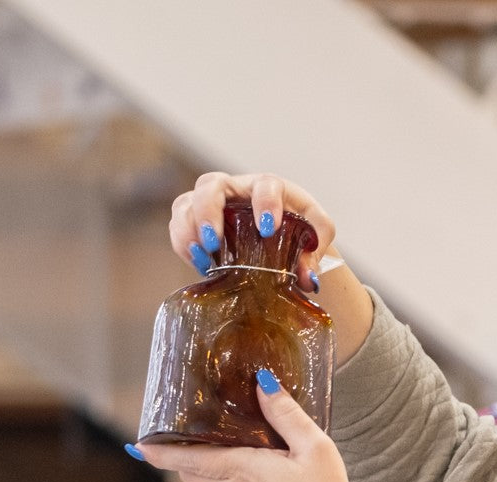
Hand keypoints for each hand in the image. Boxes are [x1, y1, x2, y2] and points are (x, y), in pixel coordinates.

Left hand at [137, 373, 379, 481]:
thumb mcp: (315, 449)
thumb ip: (287, 415)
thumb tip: (263, 384)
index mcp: (243, 470)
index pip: (189, 459)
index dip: (160, 452)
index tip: (137, 445)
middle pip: (192, 474)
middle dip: (176, 457)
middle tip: (168, 436)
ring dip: (200, 465)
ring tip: (204, 443)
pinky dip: (224, 476)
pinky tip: (244, 464)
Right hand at [169, 171, 372, 362]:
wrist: (288, 237)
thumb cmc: (303, 229)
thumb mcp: (318, 235)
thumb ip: (315, 253)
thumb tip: (307, 281)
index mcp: (270, 188)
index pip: (265, 185)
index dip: (265, 203)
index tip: (268, 228)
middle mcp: (237, 190)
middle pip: (211, 184)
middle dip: (207, 212)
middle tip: (213, 241)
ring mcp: (213, 203)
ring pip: (187, 203)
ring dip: (188, 230)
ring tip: (203, 258)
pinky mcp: (198, 220)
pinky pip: (179, 224)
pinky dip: (183, 243)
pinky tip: (198, 264)